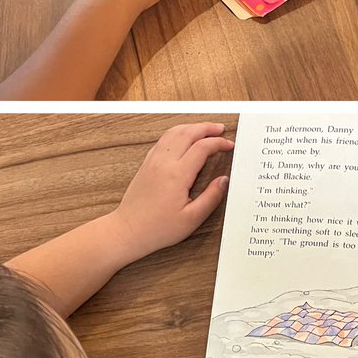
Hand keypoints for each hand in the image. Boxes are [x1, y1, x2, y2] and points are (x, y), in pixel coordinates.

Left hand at [101, 122, 233, 263]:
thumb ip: (211, 197)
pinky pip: (163, 140)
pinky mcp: (146, 164)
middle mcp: (164, 163)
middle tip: (221, 129)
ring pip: (173, 132)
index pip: (202, 147)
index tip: (229, 145)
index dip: (219, 143)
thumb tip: (224, 181)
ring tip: (205, 129)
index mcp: (177, 174)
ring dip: (191, 127)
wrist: (128, 231)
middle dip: (207, 128)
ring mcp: (153, 161)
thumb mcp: (192, 219)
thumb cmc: (158, 228)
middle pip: (188, 132)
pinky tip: (183, 138)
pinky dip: (177, 132)